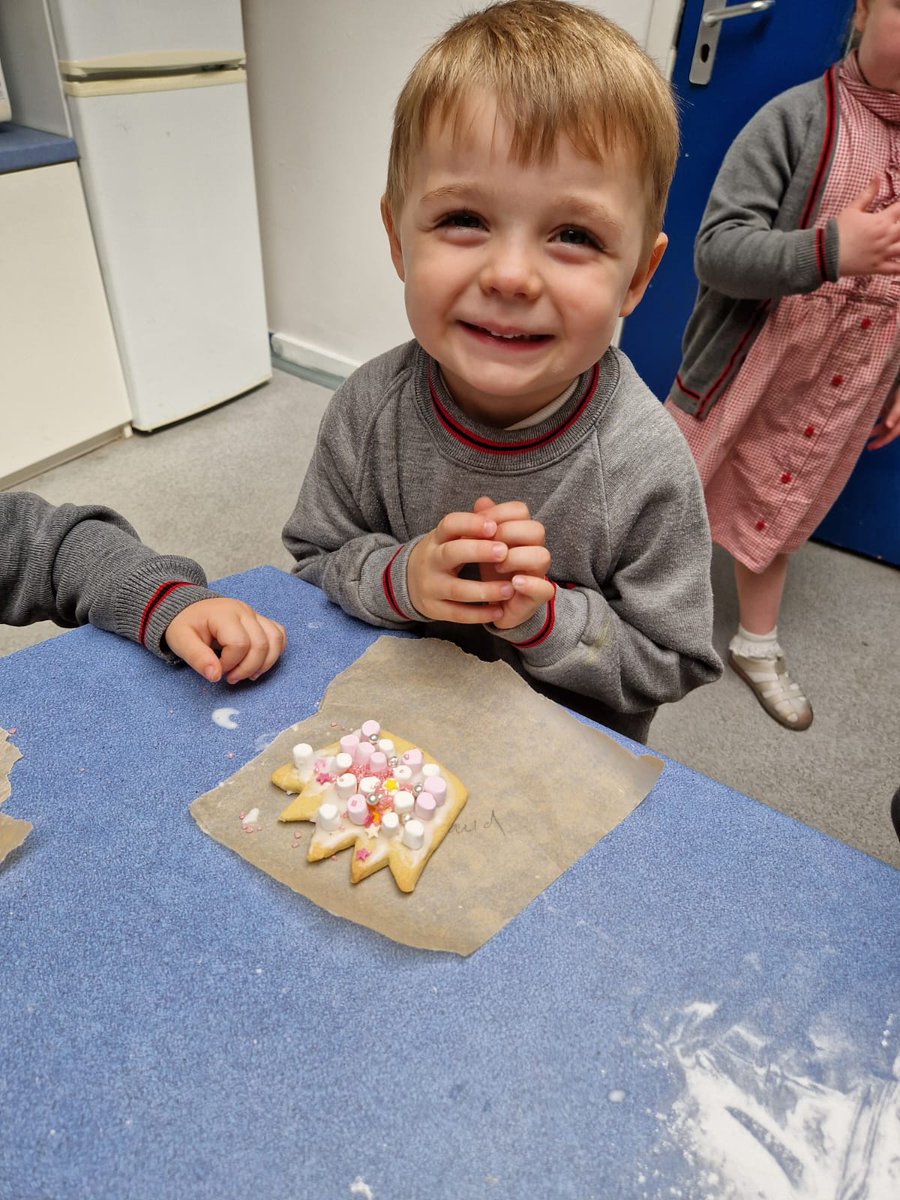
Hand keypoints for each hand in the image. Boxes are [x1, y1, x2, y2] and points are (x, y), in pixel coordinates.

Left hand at [164, 598, 285, 683]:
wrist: (188, 608)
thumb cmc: (185, 625)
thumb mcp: (181, 641)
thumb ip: (197, 658)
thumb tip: (215, 676)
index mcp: (224, 614)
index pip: (240, 644)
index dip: (230, 663)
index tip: (217, 668)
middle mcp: (244, 611)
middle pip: (261, 644)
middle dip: (248, 668)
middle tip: (231, 677)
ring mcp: (255, 615)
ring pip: (275, 639)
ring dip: (265, 663)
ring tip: (248, 674)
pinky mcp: (260, 620)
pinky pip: (279, 634)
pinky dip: (275, 651)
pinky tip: (260, 662)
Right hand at [406, 512, 516, 623]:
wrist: (407, 581)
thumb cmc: (441, 554)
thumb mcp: (449, 537)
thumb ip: (471, 525)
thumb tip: (492, 505)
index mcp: (437, 538)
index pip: (449, 524)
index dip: (470, 524)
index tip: (494, 526)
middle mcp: (431, 560)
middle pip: (451, 553)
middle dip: (478, 552)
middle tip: (505, 552)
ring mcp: (430, 586)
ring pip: (457, 589)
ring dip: (484, 590)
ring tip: (509, 589)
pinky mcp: (433, 609)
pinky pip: (457, 614)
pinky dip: (478, 614)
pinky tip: (499, 611)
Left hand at [472, 497, 553, 629]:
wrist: (495, 605)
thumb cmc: (491, 570)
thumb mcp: (482, 545)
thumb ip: (483, 523)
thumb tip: (482, 502)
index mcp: (522, 533)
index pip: (520, 510)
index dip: (498, 513)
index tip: (478, 525)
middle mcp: (534, 549)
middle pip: (535, 528)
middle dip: (507, 533)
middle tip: (486, 547)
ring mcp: (538, 573)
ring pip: (543, 555)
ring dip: (516, 558)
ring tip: (497, 567)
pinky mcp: (537, 596)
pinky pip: (546, 589)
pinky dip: (529, 584)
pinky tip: (513, 583)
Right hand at [836, 177, 899, 277]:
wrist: (825, 254)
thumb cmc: (838, 231)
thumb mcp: (852, 209)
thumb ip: (868, 193)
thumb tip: (878, 176)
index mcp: (881, 221)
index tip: (899, 208)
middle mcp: (886, 237)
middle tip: (898, 225)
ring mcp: (883, 253)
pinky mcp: (877, 267)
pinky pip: (896, 269)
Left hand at [867, 384, 899, 450]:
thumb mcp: (899, 403)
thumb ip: (895, 414)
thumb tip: (888, 426)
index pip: (892, 434)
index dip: (882, 442)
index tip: (871, 447)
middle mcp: (898, 418)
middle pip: (888, 431)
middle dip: (878, 439)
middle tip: (867, 446)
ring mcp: (895, 412)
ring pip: (884, 424)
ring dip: (875, 428)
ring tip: (862, 432)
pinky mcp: (892, 405)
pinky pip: (882, 413)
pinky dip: (875, 416)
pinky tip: (864, 419)